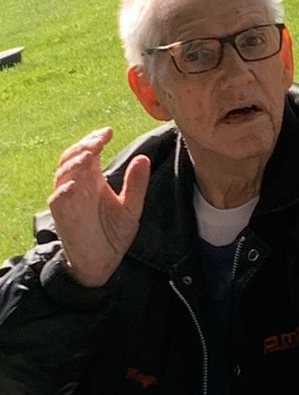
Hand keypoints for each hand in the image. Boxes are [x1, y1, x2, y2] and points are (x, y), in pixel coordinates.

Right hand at [48, 127, 149, 286]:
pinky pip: (58, 198)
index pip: (89, 151)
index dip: (95, 139)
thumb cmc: (113, 234)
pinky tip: (76, 184)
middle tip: (98, 140)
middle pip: (73, 156)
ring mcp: (69, 199)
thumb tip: (143, 158)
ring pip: (63, 173)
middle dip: (84, 145)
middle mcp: (79, 185)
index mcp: (94, 180)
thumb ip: (136, 184)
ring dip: (74, 162)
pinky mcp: (63, 215)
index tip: (108, 131)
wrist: (103, 262)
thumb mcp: (131, 207)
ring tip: (89, 155)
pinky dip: (65, 189)